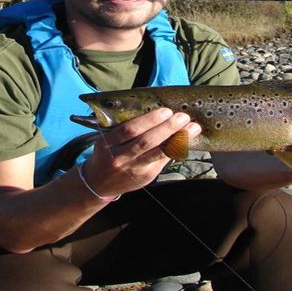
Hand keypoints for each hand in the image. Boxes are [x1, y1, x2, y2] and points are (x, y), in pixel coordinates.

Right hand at [81, 108, 200, 197]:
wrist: (98, 183)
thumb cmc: (106, 153)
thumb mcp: (107, 139)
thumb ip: (125, 127)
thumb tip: (153, 108)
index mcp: (108, 144)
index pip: (129, 130)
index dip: (149, 120)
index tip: (165, 110)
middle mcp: (120, 158)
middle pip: (146, 141)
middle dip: (167, 128)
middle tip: (183, 116)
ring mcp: (134, 169)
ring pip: (158, 153)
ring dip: (178, 139)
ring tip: (193, 128)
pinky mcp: (146, 177)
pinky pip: (163, 161)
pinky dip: (175, 149)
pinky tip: (186, 140)